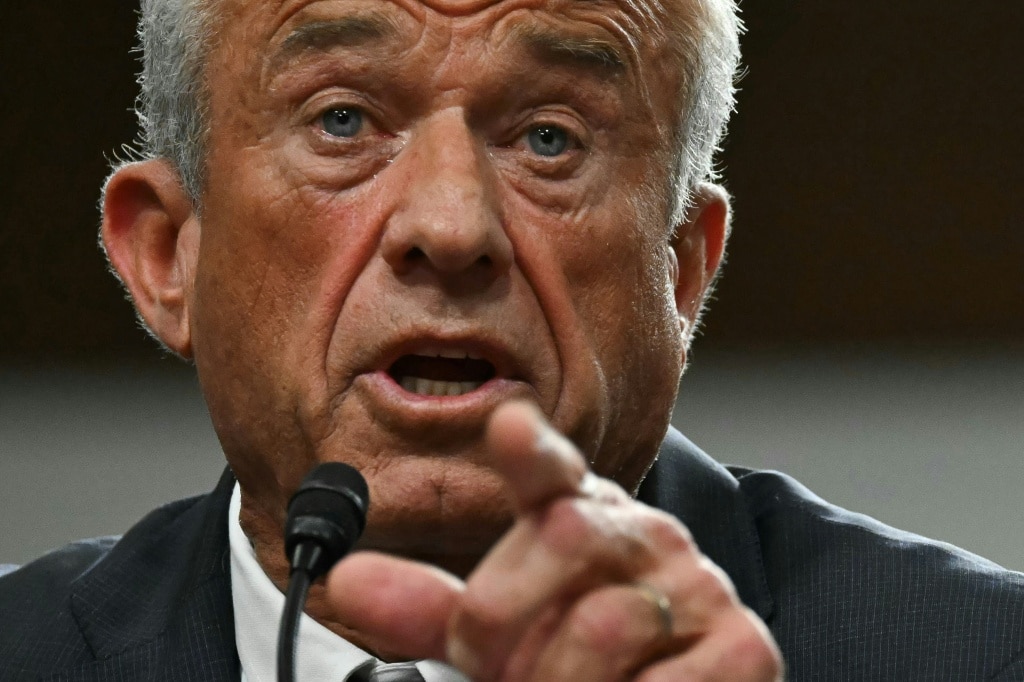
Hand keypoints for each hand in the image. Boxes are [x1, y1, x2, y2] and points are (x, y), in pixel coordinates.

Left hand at [325, 401, 782, 680]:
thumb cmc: (568, 656)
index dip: (531, 449)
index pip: (551, 470)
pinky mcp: (742, 644)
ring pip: (603, 625)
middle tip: (502, 667)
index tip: (508, 427)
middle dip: (506, 623)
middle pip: (560, 540)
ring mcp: (697, 584)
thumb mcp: (496, 632)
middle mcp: (640, 533)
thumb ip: (429, 606)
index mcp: (574, 515)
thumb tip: (344, 578)